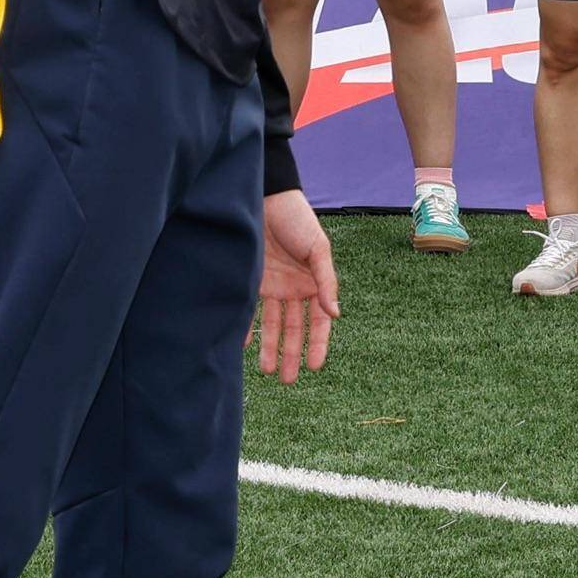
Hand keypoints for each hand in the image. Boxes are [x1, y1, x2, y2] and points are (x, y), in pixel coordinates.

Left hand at [256, 191, 338, 380]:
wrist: (265, 197)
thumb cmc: (297, 219)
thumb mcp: (318, 248)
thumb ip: (326, 281)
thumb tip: (336, 314)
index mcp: (314, 282)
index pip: (318, 321)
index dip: (317, 344)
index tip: (314, 367)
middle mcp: (294, 288)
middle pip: (293, 328)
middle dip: (291, 353)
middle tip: (288, 380)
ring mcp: (272, 285)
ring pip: (271, 324)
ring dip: (269, 347)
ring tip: (266, 371)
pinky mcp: (251, 280)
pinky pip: (248, 310)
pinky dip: (245, 328)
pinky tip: (241, 346)